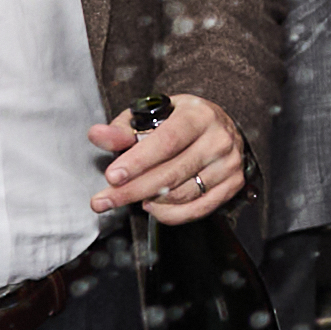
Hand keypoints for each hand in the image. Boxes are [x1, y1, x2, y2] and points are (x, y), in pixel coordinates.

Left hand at [86, 94, 246, 218]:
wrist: (219, 126)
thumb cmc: (180, 122)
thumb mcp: (152, 117)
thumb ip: (122, 129)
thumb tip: (97, 135)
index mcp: (199, 115)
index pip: (167, 142)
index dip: (138, 162)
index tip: (112, 176)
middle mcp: (219, 139)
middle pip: (172, 173)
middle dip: (132, 190)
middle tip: (103, 201)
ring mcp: (229, 164)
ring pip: (183, 194)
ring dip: (150, 201)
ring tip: (132, 196)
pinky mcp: (233, 184)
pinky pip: (198, 209)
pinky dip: (170, 214)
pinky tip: (153, 206)